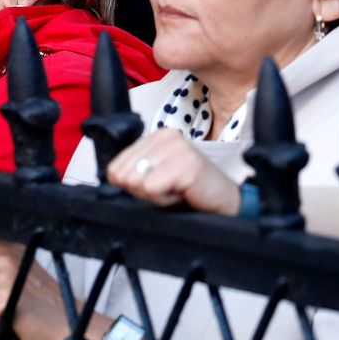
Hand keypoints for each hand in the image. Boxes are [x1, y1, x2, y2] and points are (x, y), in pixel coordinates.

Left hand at [106, 128, 242, 212]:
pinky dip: (166, 200)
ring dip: (156, 196)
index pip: (115, 167)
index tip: (158, 185)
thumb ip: (135, 172)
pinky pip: (152, 189)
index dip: (133, 186)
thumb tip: (113, 177)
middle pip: (124, 176)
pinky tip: (184, 193)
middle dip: (144, 191)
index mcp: (154, 137)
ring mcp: (176, 148)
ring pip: (136, 182)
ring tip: (178, 190)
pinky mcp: (185, 164)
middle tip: (170, 189)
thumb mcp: (157, 176)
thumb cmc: (190, 191)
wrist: (226, 203)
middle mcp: (164, 136)